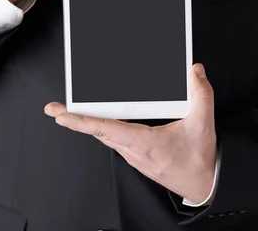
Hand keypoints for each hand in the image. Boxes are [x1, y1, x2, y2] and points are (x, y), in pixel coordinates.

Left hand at [44, 64, 216, 203]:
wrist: (204, 185)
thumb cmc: (200, 160)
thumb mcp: (203, 125)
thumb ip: (202, 95)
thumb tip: (196, 72)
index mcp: (144, 143)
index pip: (106, 129)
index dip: (82, 121)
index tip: (62, 116)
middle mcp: (133, 151)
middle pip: (97, 132)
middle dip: (73, 120)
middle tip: (53, 109)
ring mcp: (133, 155)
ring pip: (104, 136)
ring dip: (85, 123)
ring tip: (68, 112)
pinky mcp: (136, 156)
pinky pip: (112, 139)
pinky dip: (100, 128)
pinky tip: (97, 119)